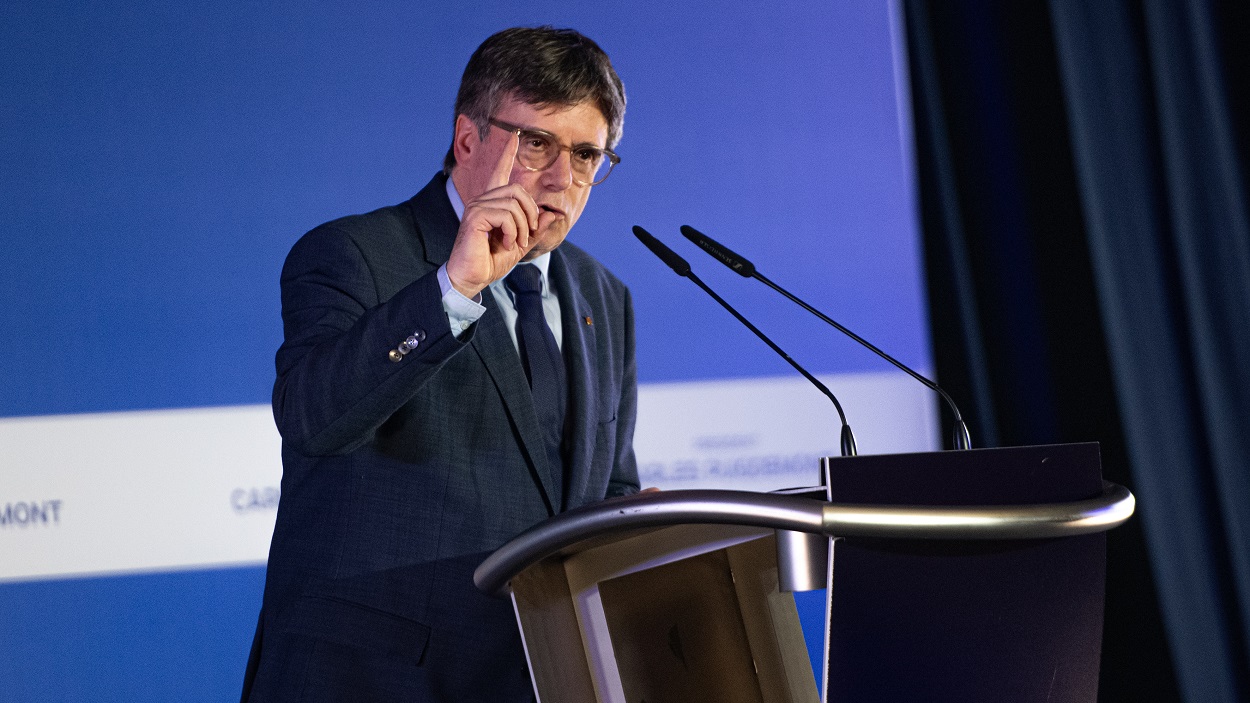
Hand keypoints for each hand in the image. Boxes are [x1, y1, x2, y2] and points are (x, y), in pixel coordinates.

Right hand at [446, 133, 550, 296]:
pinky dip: (512, 232)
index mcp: (492, 203)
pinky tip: (504, 243)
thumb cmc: (490, 261)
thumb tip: (553, 214)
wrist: (472, 277)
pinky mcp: (475, 216)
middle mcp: (482, 200)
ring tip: (514, 242)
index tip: (514, 136)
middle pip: (517, 190)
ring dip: (522, 227)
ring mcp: (477, 206)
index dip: (506, 153)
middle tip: (527, 235)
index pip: (499, 172)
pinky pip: (506, 215)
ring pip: (514, 204)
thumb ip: (536, 230)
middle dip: (530, 214)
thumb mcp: (520, 245)